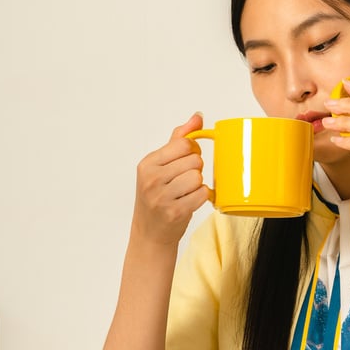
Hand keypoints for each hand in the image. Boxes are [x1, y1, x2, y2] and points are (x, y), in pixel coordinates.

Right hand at [132, 113, 210, 245]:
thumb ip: (179, 139)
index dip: (192, 151)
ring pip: (198, 177)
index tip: (186, 161)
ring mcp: (162, 197)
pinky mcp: (175, 212)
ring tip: (186, 192)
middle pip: (194, 161)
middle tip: (185, 180)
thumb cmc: (157, 196)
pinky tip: (191, 201)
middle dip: (196, 169)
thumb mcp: (160, 166)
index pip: (183, 144)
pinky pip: (202, 194)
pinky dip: (201, 197)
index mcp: (147, 164)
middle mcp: (152, 179)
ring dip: (198, 185)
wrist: (150, 233)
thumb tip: (198, 116)